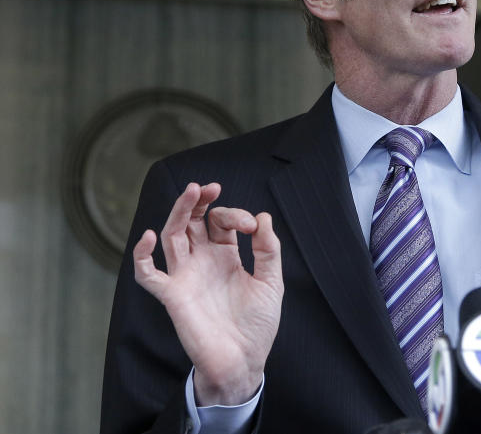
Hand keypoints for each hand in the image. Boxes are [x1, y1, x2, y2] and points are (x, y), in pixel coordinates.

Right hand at [132, 182, 283, 405]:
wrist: (244, 361)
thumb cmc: (257, 325)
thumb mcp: (271, 282)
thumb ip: (268, 250)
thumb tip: (263, 216)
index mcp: (225, 256)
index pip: (221, 223)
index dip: (235, 215)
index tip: (252, 226)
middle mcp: (203, 262)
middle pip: (193, 222)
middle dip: (199, 202)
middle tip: (209, 187)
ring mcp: (186, 276)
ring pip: (173, 236)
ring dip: (179, 213)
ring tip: (191, 192)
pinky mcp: (173, 296)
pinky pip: (148, 275)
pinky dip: (142, 255)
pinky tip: (149, 236)